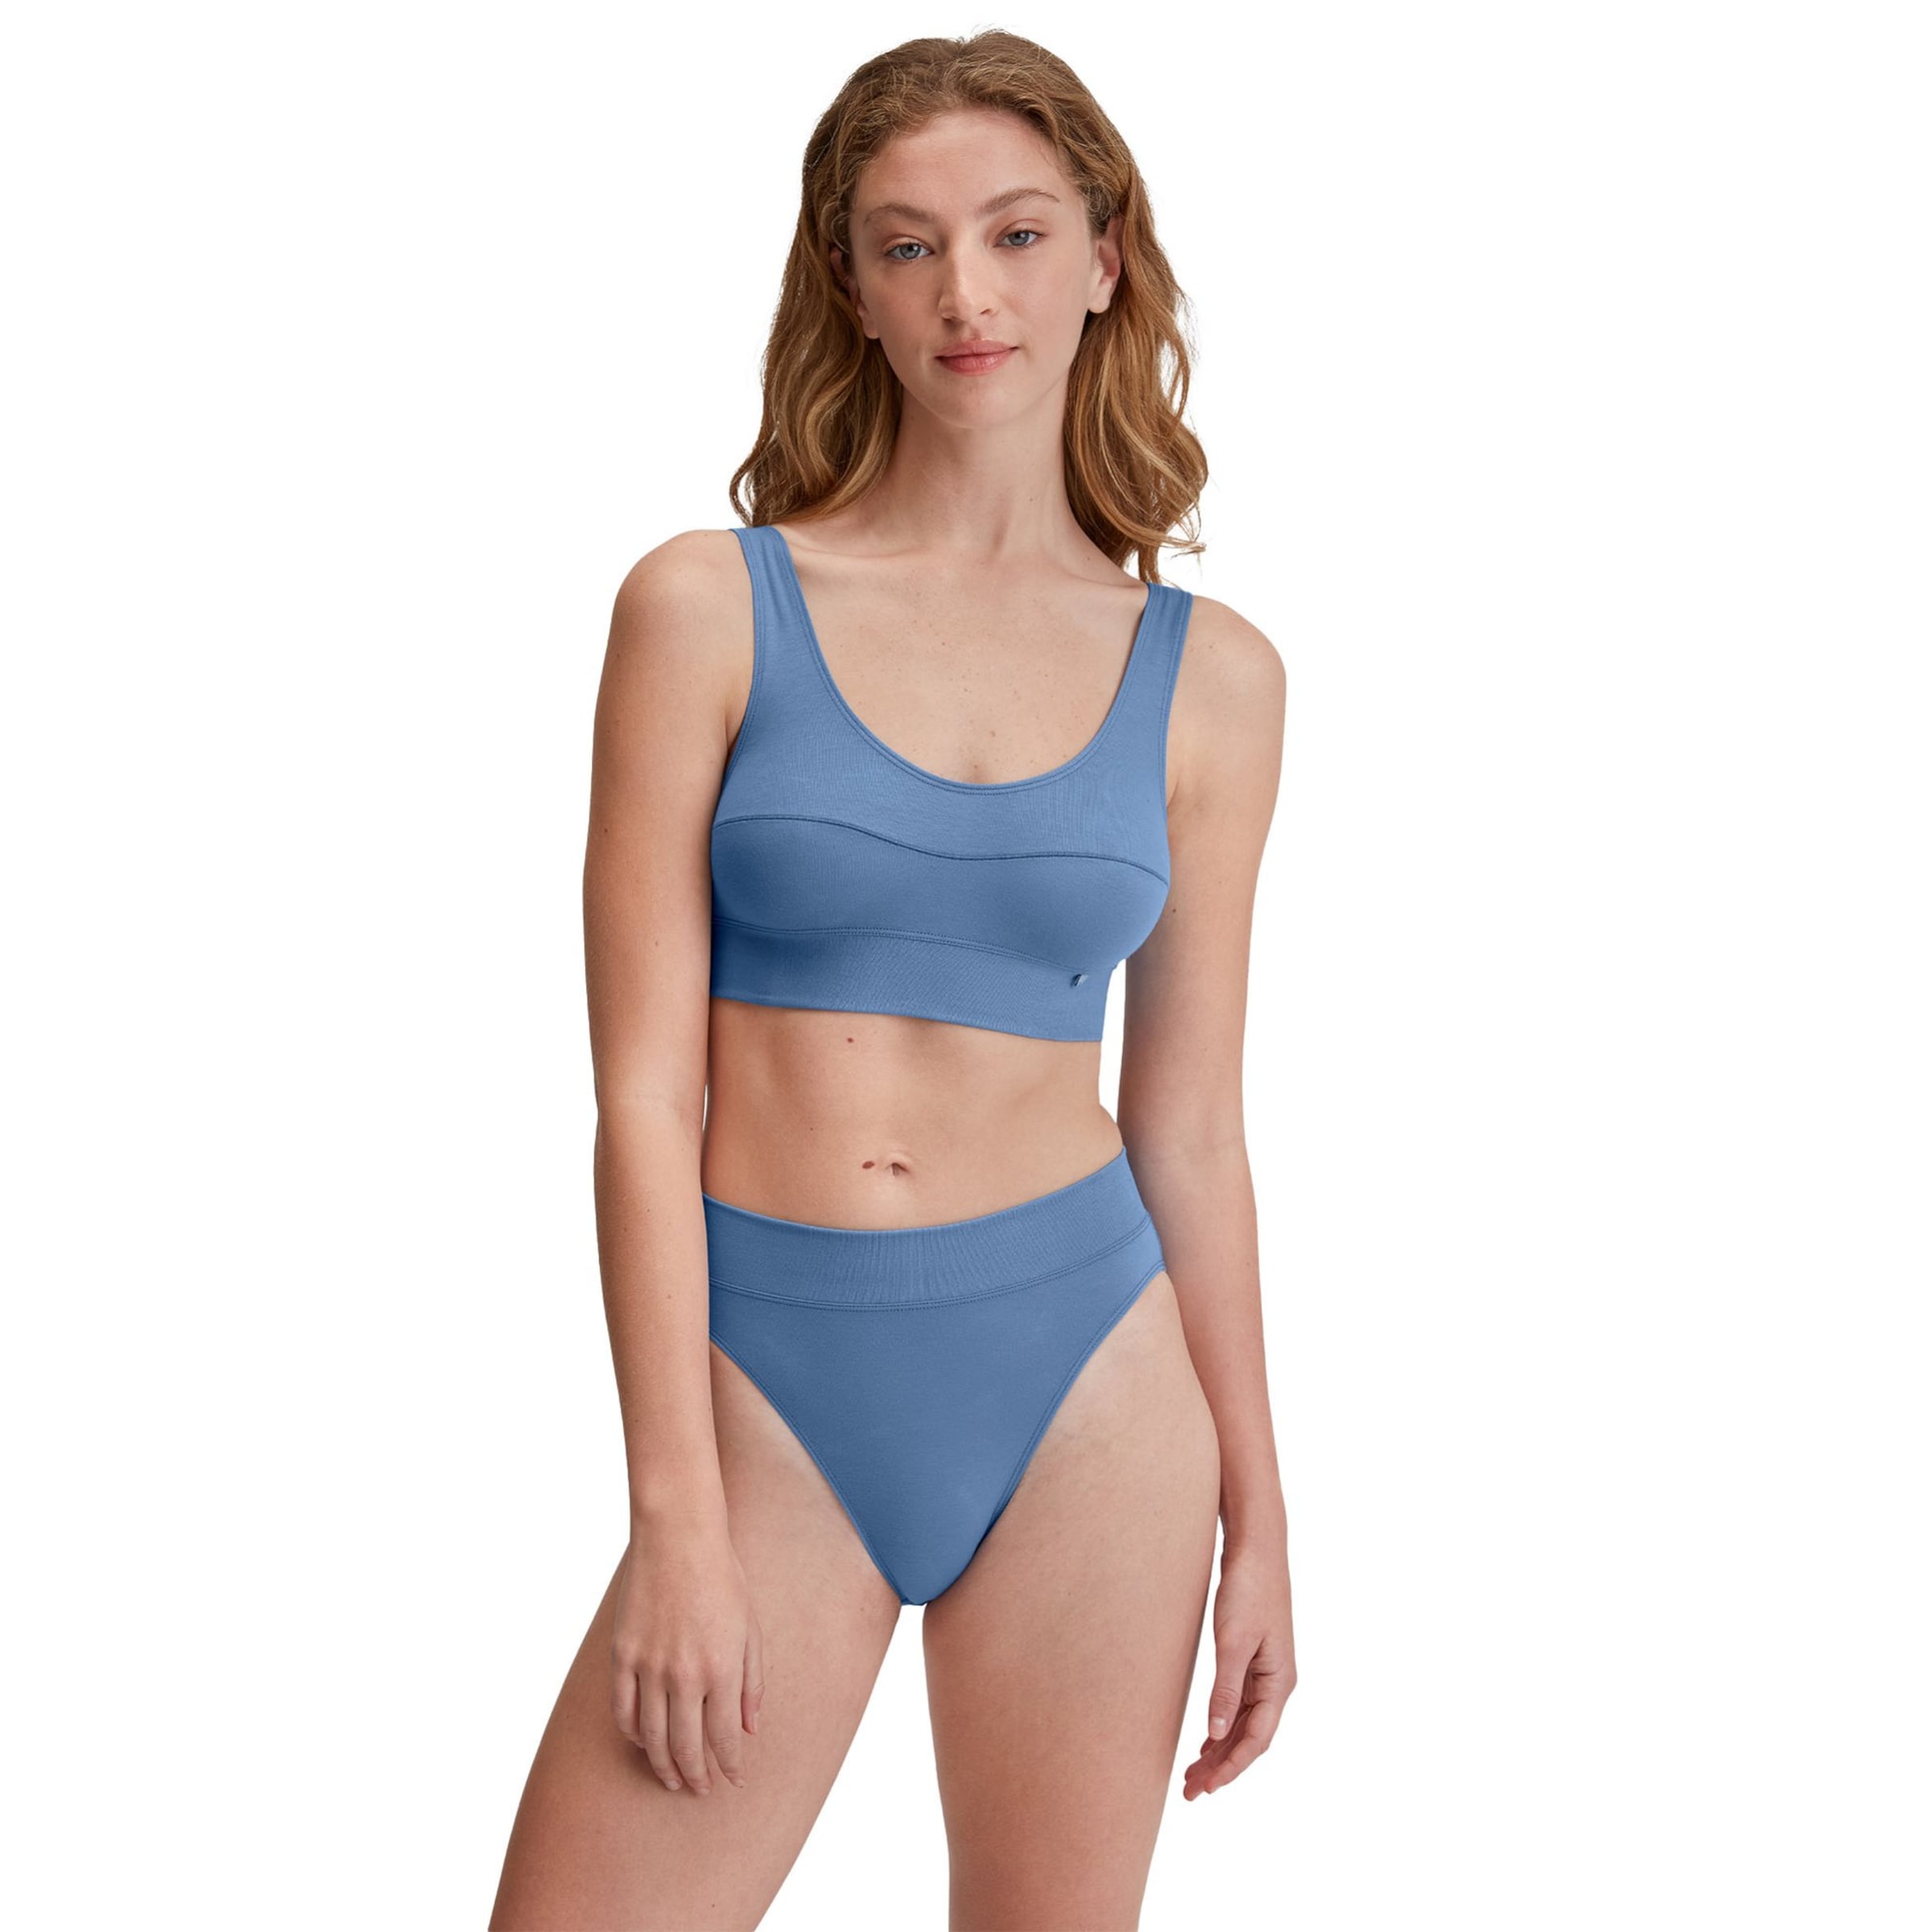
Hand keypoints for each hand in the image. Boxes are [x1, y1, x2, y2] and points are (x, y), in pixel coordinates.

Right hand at [610, 1517, 765, 1795]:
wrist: (678, 1538)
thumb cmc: (723, 1579)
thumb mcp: (751, 1629)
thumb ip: (751, 1682)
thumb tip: (750, 1728)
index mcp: (722, 1668)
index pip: (725, 1738)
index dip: (729, 1766)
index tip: (734, 1781)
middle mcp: (685, 1675)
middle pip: (686, 1746)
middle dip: (695, 1776)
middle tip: (699, 1791)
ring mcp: (649, 1667)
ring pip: (652, 1736)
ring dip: (662, 1764)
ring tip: (671, 1778)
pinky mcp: (622, 1656)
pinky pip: (623, 1710)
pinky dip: (633, 1734)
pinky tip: (643, 1742)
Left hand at [1183, 1535, 1294, 1798]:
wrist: (1256, 1547)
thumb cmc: (1248, 1589)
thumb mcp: (1233, 1641)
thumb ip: (1226, 1689)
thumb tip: (1217, 1734)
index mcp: (1279, 1681)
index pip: (1256, 1739)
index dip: (1231, 1767)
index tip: (1206, 1788)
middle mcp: (1277, 1681)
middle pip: (1249, 1737)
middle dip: (1222, 1767)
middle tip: (1189, 1791)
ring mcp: (1266, 1670)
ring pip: (1243, 1723)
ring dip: (1220, 1749)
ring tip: (1194, 1774)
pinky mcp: (1253, 1657)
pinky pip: (1240, 1704)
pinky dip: (1223, 1725)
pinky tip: (1207, 1740)